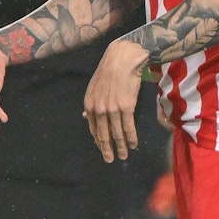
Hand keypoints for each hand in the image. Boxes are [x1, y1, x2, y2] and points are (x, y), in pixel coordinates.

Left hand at [84, 40, 147, 162]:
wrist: (122, 59)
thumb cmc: (109, 71)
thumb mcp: (94, 87)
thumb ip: (91, 104)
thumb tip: (86, 117)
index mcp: (89, 104)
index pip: (93, 128)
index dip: (99, 141)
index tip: (103, 149)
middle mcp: (99, 109)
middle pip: (103, 135)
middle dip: (107, 149)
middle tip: (111, 159)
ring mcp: (112, 109)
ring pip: (117, 133)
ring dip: (121, 147)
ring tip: (124, 155)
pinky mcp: (126, 107)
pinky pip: (128, 127)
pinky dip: (131, 138)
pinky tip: (133, 145)